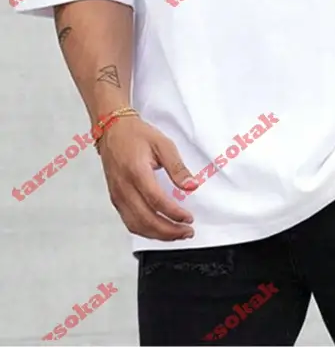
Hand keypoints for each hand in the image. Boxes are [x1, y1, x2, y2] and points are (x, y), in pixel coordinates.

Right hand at [98, 116, 198, 240]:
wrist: (113, 130)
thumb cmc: (136, 135)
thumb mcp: (163, 144)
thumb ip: (178, 167)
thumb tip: (191, 186)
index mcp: (137, 172)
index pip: (156, 201)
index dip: (174, 214)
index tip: (189, 218)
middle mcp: (124, 187)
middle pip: (146, 219)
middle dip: (169, 231)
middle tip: (187, 231)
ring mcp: (117, 196)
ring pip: (136, 225)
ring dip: (158, 235)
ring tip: (177, 234)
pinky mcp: (116, 199)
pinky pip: (129, 222)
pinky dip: (145, 231)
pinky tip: (159, 230)